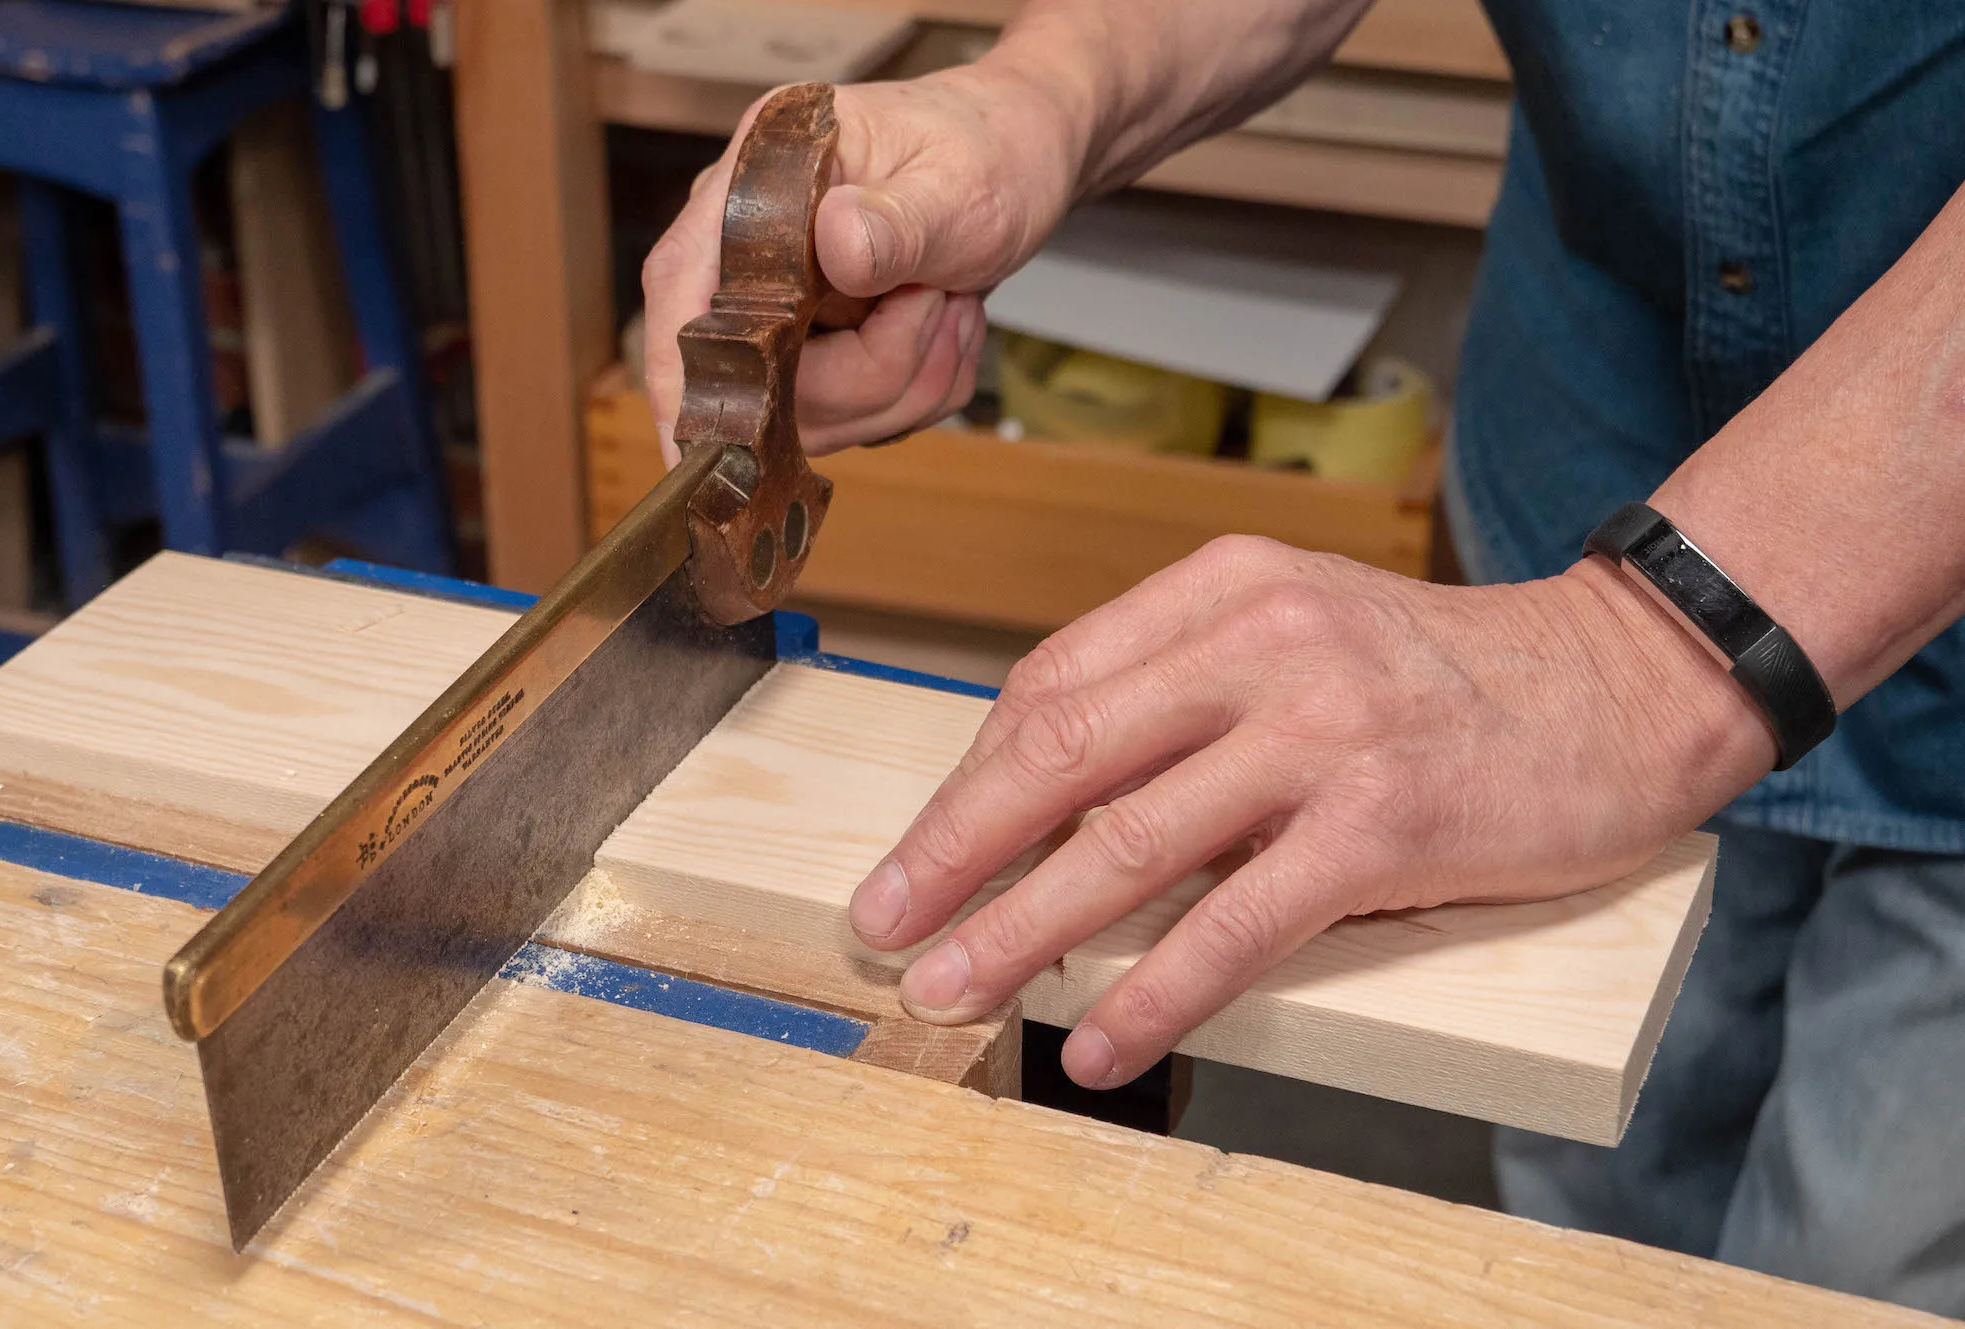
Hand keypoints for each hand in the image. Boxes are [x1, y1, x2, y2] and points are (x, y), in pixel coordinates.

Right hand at [643, 67, 1082, 460]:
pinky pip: (858, 421)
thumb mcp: (959, 182)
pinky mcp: (818, 356)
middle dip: (866, 374)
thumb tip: (838, 241)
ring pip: (812, 417)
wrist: (1020, 156)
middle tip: (936, 304)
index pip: (680, 289)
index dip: (687, 374)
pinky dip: (919, 389)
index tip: (716, 445)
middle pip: (754, 380)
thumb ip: (901, 220)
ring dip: (904, 381)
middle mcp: (750, 251)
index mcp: (756, 182)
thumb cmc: (984, 148)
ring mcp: (780, 311)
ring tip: (949, 305)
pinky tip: (945, 325)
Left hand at [844, 536, 1776, 1088]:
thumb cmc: (1437, 674)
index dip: (966, 783)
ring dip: (1022, 929)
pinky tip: (1106, 1042)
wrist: (1620, 682)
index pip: (1051, 685)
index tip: (913, 855)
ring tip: (953, 989)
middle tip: (880, 924)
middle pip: (1059, 753)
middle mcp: (1262, 643)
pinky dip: (1159, 992)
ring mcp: (1322, 730)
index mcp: (1222, 587)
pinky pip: (1238, 923)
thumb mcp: (1295, 631)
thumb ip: (1180, 693)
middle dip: (952, 851)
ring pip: (1128, 842)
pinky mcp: (1382, 822)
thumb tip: (1044, 806)